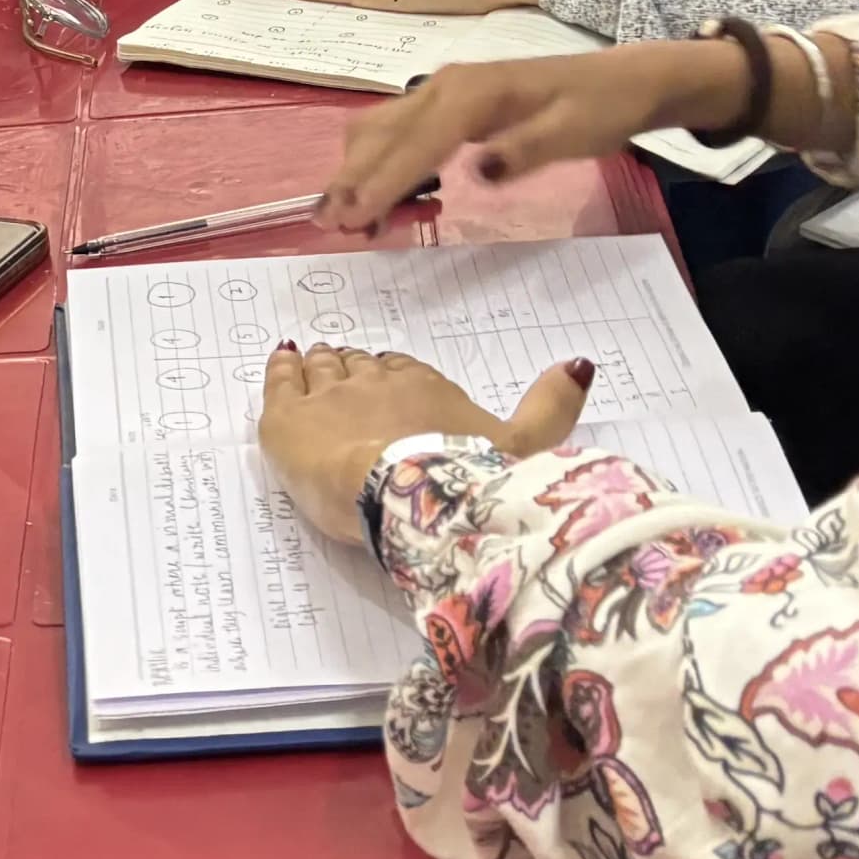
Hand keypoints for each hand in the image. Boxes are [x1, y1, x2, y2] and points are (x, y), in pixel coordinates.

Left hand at [257, 346, 595, 541]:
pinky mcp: (285, 418)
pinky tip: (280, 364)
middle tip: (343, 379)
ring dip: (316, 367)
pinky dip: (279, 371)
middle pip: (357, 366)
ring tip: (310, 366)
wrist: (402, 493)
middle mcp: (373, 379)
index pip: (402, 371)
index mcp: (423, 386)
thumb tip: (580, 365)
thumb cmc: (462, 475)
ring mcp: (326, 395)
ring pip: (318, 369)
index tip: (389, 382)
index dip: (393, 376)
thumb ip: (552, 408)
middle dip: (351, 370)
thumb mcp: (523, 447)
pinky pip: (278, 381)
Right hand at [319, 36, 754, 232]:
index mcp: (474, 92)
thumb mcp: (575, 132)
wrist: (622, 79)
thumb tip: (479, 171)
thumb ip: (527, 150)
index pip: (416, 142)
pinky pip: (397, 131)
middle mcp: (446, 86)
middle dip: (352, 178)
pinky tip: (377, 193)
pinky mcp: (447, 103)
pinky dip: (376, 161)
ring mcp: (443, 91)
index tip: (355, 215)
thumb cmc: (600, 108)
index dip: (382, 181)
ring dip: (358, 171)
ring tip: (345, 215)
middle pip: (382, 134)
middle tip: (330, 223)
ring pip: (380, 129)